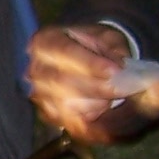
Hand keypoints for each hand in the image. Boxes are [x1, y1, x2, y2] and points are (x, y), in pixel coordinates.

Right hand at [25, 23, 148, 141]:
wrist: (86, 61)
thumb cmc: (95, 46)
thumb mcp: (106, 38)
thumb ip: (113, 49)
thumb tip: (119, 64)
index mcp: (45, 41)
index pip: (64, 51)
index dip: (89, 63)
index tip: (114, 71)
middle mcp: (35, 67)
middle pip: (61, 80)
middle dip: (96, 86)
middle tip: (123, 88)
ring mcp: (38, 93)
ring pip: (65, 103)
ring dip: (94, 103)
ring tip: (114, 97)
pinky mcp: (48, 113)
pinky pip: (68, 120)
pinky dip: (89, 117)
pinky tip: (104, 109)